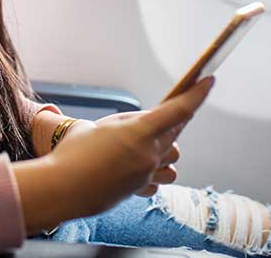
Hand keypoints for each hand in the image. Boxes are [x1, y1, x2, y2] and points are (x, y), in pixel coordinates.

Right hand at [43, 77, 213, 219]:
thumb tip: (143, 124)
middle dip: (168, 121)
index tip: (209, 81)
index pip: (179, 110)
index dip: (196, 94)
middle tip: (147, 117)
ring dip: (165, 147)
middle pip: (175, 132)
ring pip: (173, 158)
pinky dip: (153, 171)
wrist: (61, 189)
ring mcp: (146, 174)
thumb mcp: (99, 125)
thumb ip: (126, 122)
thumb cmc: (73, 153)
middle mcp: (149, 154)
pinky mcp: (139, 190)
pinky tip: (135, 167)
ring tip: (142, 144)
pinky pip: (159, 178)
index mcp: (139, 132)